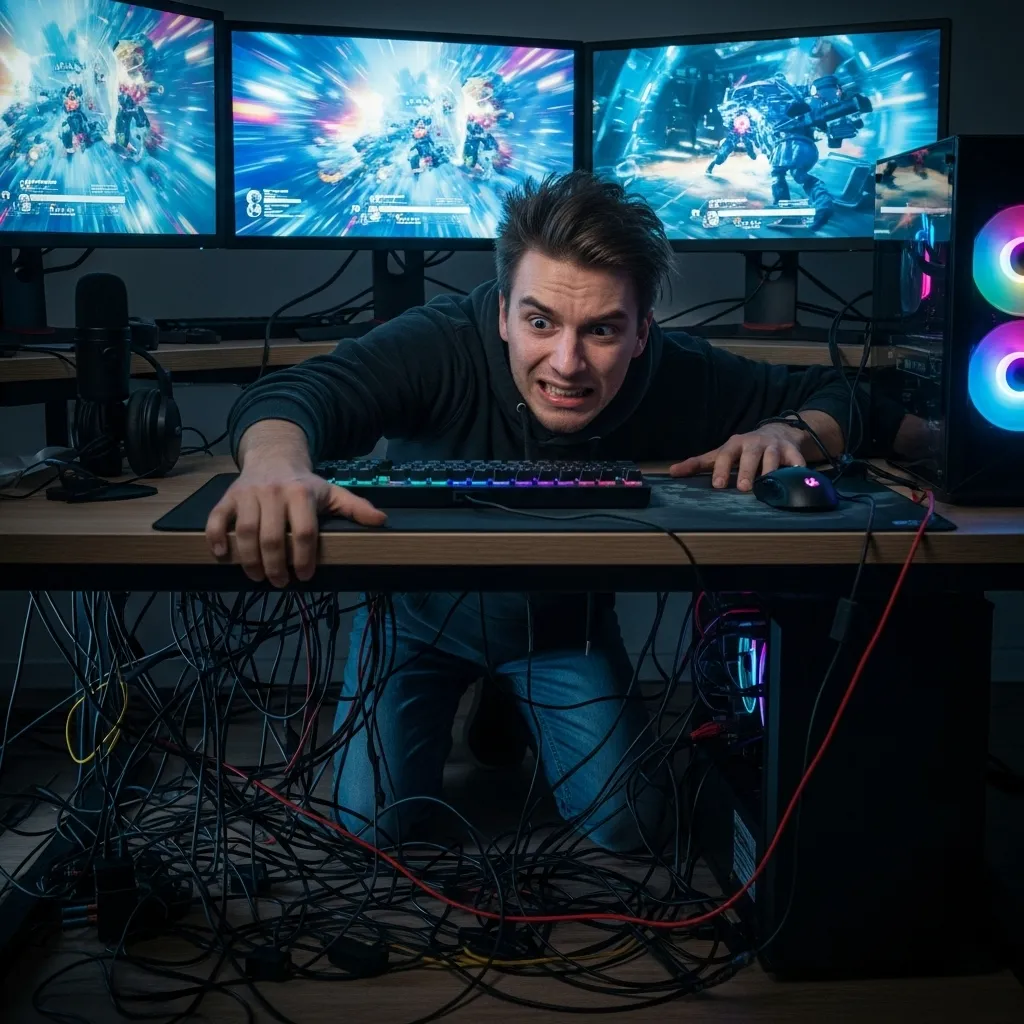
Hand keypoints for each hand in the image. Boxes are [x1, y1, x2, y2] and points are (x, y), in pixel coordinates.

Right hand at [205, 461, 386, 586]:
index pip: (304, 531)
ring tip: (258, 577)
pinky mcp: (228, 497)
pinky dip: (216, 538)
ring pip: (244, 532)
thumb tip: (381, 520)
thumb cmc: (304, 483)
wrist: (273, 455)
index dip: (304, 558)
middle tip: (280, 582)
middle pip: (272, 537)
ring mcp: (248, 494)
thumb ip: (355, 507)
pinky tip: (223, 555)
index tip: (305, 576)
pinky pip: (217, 519)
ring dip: (250, 560)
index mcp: (301, 493)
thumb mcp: (332, 492)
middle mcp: (273, 492)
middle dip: (276, 566)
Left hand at [669, 423, 805, 490]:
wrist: (778, 432)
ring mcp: (775, 447)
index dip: (721, 469)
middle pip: (751, 456)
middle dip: (747, 471)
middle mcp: (755, 444)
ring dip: (772, 471)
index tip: (718, 485)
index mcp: (735, 444)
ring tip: (769, 485)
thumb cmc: (743, 449)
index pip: (726, 456)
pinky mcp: (793, 452)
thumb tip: (671, 472)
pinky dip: (798, 469)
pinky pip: (797, 461)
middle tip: (743, 488)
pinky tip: (798, 478)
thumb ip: (698, 463)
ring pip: (774, 458)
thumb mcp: (721, 453)